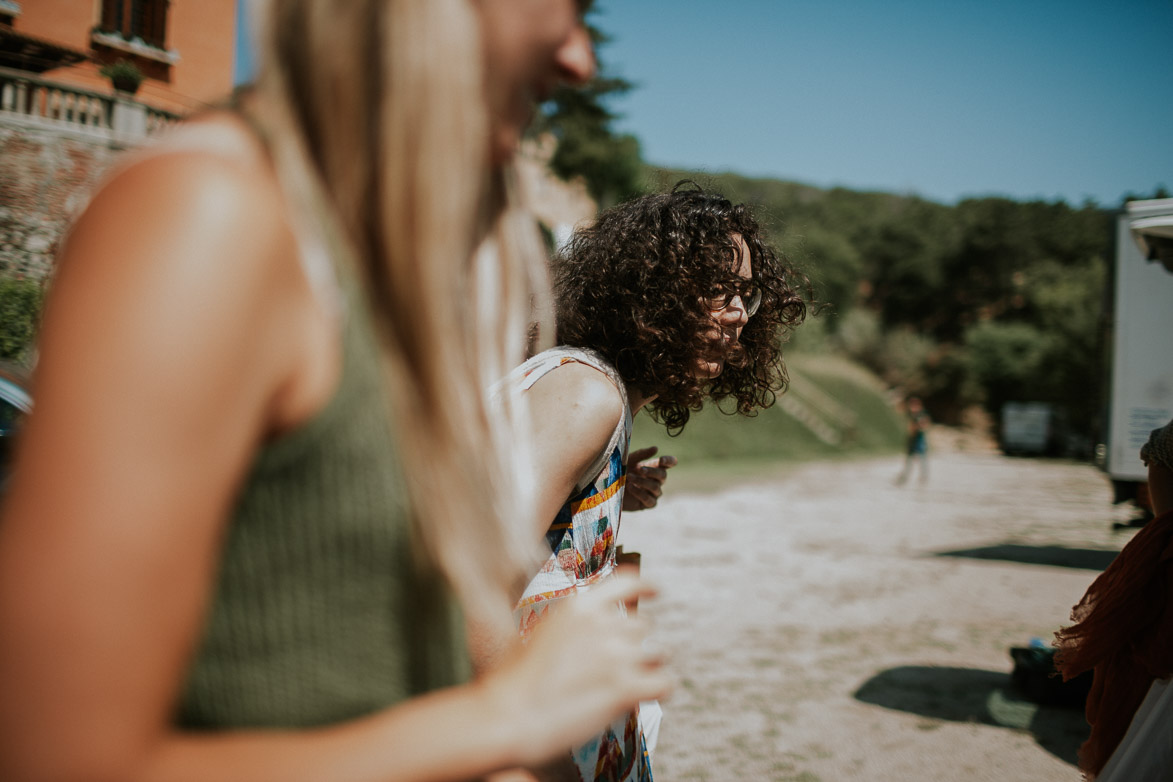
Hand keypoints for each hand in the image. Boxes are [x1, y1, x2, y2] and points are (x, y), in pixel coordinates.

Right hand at [484, 575, 671, 767]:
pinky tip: (644, 697)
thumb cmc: (516, 681)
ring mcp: (616, 655)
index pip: (625, 582)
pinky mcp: (625, 687)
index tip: (656, 592)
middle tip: (612, 670)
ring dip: (647, 669)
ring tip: (624, 686)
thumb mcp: (540, 633)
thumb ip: (572, 627)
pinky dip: (658, 690)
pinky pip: (665, 683)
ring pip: (658, 654)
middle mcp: (601, 624)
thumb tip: (592, 637)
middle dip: (634, 645)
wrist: (508, 715)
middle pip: (643, 625)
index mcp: (578, 607)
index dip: (645, 587)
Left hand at [623, 446, 676, 510]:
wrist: (607, 489)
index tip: (661, 460)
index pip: (668, 464)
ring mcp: (653, 493)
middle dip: (652, 471)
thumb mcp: (629, 460)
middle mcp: (656, 480)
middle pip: (663, 475)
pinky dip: (639, 493)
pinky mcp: (647, 504)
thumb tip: (656, 448)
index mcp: (654, 468)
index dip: (669, 461)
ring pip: (655, 488)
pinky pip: (649, 500)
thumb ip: (642, 454)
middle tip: (640, 469)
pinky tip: (630, 487)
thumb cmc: (620, 471)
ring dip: (642, 482)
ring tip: (629, 477)